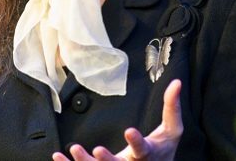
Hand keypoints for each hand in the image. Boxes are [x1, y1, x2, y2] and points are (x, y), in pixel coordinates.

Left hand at [51, 79, 182, 160]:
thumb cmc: (164, 149)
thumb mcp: (172, 130)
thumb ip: (172, 107)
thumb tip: (177, 82)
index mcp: (147, 155)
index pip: (143, 149)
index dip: (136, 142)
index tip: (129, 131)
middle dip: (108, 160)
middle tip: (98, 150)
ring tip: (74, 149)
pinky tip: (58, 156)